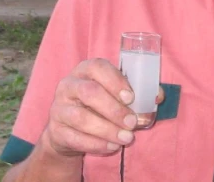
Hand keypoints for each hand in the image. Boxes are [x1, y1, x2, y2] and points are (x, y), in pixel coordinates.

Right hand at [42, 58, 164, 158]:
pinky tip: (112, 146)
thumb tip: (158, 96)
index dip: (115, 81)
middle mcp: (68, 85)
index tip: (131, 97)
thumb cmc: (98, 105)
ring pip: (81, 117)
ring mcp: (58, 107)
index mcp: (85, 70)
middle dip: (113, 109)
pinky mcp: (55, 130)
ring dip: (107, 129)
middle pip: (89, 92)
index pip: (97, 67)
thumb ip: (137, 92)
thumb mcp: (114, 94)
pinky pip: (75, 138)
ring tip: (126, 138)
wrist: (69, 129)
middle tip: (132, 122)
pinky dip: (96, 143)